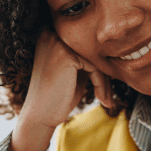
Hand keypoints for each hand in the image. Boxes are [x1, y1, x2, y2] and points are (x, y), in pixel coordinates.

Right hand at [6, 31, 111, 150]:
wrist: (40, 116)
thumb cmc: (57, 96)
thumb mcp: (73, 72)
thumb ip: (85, 58)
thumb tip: (110, 51)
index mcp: (50, 35)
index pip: (84, 46)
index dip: (98, 66)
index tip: (106, 86)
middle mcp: (51, 34)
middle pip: (91, 51)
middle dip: (103, 74)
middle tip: (108, 96)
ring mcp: (57, 43)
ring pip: (95, 58)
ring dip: (105, 81)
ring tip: (106, 100)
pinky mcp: (66, 55)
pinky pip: (94, 67)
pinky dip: (101, 84)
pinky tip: (101, 98)